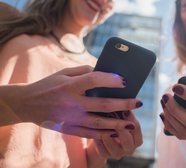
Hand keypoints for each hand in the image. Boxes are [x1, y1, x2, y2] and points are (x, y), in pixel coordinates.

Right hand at [4, 65, 142, 137]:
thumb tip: (105, 72)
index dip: (111, 80)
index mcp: (69, 85)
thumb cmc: (48, 84)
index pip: (94, 80)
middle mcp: (71, 103)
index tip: (125, 81)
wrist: (26, 103)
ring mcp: (70, 118)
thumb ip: (84, 71)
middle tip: (139, 102)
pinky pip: (89, 133)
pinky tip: (115, 131)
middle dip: (123, 104)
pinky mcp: (68, 128)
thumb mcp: (63, 73)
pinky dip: (104, 133)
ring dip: (117, 123)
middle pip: (102, 105)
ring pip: (99, 123)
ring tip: (132, 121)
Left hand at [88, 111, 142, 166]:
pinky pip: (101, 148)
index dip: (130, 117)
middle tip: (112, 114)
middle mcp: (129, 149)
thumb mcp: (122, 118)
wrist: (102, 138)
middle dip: (120, 127)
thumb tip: (121, 98)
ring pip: (113, 145)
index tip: (124, 108)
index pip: (136, 128)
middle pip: (127, 140)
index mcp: (137, 140)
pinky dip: (98, 139)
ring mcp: (117, 154)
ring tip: (101, 120)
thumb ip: (124, 112)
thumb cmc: (114, 122)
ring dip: (107, 132)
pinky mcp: (105, 156)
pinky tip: (93, 129)